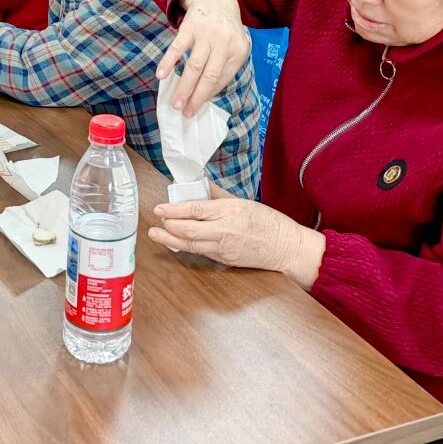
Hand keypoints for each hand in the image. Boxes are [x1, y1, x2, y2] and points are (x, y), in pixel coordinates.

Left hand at [148, 184, 326, 288]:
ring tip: (156, 235)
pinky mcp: (225, 260)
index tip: (160, 209)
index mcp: (230, 211)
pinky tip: (175, 243)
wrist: (285, 247)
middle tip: (156, 222)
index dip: (174, 210)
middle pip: (188, 230)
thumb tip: (199, 183)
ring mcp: (224, 248)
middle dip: (168, 226)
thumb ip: (217, 194)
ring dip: (170, 240)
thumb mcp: (243, 201)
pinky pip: (201, 252)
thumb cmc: (268, 222)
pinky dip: (186, 247)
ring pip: (190, 245)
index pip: (195, 209)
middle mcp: (225, 230)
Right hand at [155, 0, 249, 116]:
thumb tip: (206, 94)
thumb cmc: (224, 29)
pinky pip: (178, 48)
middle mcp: (224, 43)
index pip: (222, 79)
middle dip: (196, 97)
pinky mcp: (190, 27)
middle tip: (185, 113)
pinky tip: (161, 75)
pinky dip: (168, 62)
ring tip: (175, 103)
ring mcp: (206, 35)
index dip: (208, 95)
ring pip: (194, 66)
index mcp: (238, 51)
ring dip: (183, 87)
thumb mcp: (233, 46)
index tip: (196, 108)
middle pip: (209, 76)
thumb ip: (224, 66)